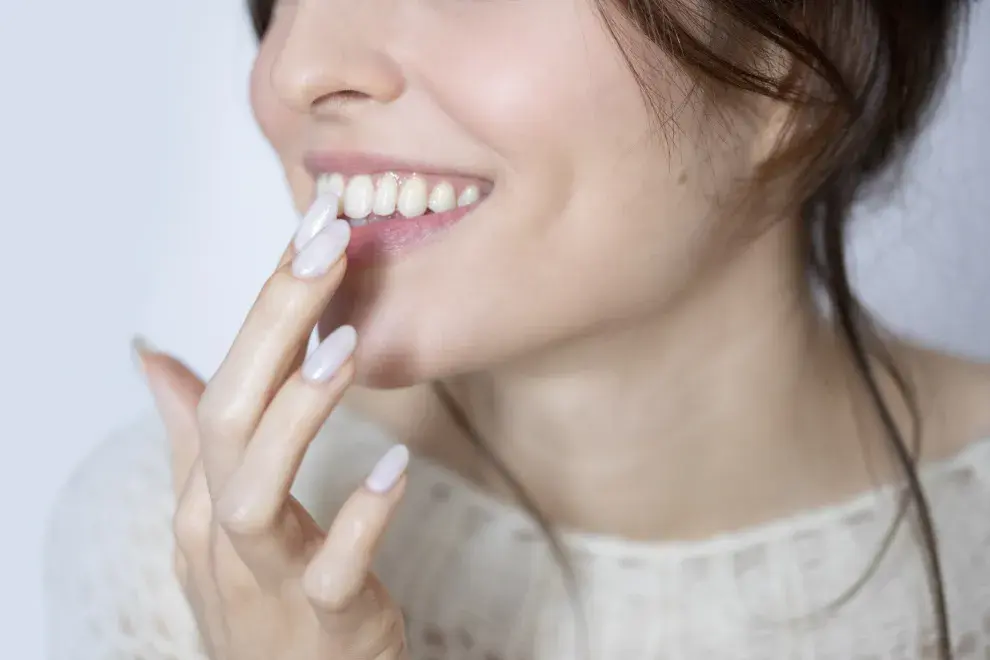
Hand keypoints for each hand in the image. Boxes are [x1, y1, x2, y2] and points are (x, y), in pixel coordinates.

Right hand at [135, 197, 409, 659]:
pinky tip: (396, 469)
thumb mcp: (219, 513)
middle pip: (229, 419)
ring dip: (296, 415)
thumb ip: (195, 435)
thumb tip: (153, 355)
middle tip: (327, 247)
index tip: (314, 229)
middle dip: (272, 327)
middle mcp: (222, 530)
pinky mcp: (325, 622)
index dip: (267, 303)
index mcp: (205, 492)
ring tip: (343, 347)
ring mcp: (266, 579)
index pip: (227, 381)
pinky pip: (334, 570)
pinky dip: (361, 518)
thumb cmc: (260, 595)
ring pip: (257, 494)